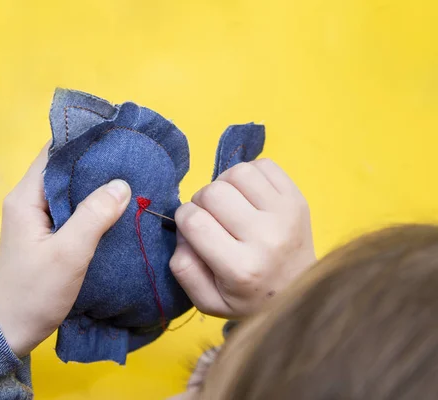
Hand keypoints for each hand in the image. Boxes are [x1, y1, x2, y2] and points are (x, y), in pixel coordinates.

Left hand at [0, 142, 130, 356]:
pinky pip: (72, 207)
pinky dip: (92, 203)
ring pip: (69, 188)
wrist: (10, 329)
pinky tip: (116, 205)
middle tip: (129, 156)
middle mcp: (28, 200)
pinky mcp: (47, 232)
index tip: (114, 134)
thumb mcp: (68, 254)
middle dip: (94, 160)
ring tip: (129, 176)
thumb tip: (121, 184)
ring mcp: (37, 217)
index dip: (81, 140)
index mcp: (26, 198)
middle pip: (63, 168)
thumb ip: (94, 217)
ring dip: (95, 183)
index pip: (53, 153)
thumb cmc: (35, 292)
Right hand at [170, 159, 314, 317]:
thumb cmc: (247, 297)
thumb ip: (185, 270)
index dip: (183, 217)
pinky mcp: (297, 199)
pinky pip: (263, 165)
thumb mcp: (208, 301)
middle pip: (213, 192)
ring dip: (224, 184)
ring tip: (228, 203)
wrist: (299, 293)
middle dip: (201, 200)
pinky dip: (248, 174)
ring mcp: (285, 215)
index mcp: (241, 268)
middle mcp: (266, 238)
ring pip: (237, 173)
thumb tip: (181, 231)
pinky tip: (247, 195)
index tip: (191, 227)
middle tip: (210, 216)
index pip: (194, 222)